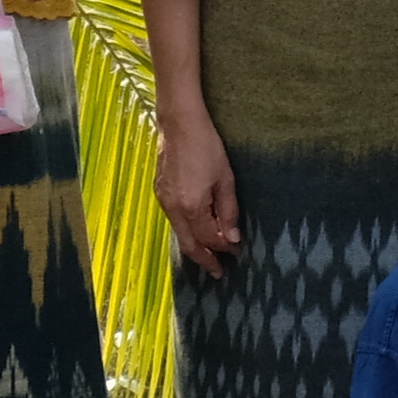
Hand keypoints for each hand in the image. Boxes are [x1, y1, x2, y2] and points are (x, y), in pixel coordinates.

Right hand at [155, 116, 241, 276]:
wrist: (180, 124)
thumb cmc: (207, 147)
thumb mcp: (225, 180)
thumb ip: (229, 211)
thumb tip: (232, 239)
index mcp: (191, 206)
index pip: (209, 238)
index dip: (223, 248)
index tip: (236, 254)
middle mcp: (173, 208)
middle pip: (189, 244)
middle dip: (204, 260)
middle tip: (218, 272)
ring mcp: (163, 201)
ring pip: (179, 233)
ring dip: (195, 246)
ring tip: (211, 255)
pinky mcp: (160, 192)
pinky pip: (174, 221)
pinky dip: (187, 231)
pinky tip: (198, 231)